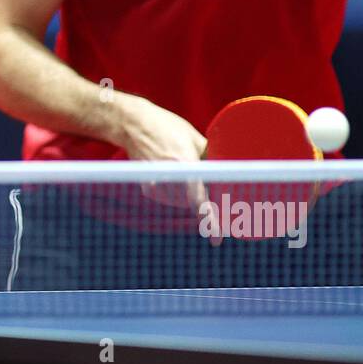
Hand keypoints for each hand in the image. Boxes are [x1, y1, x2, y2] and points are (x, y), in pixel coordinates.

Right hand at [114, 96, 221, 243]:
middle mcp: (170, 178)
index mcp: (186, 165)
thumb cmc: (167, 127)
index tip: (216, 239)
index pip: (199, 201)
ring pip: (182, 202)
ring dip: (189, 195)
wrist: (133, 124)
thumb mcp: (195, 139)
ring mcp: (156, 185)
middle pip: (194, 202)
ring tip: (181, 170)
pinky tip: (171, 172)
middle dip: (205, 202)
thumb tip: (228, 173)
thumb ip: (210, 158)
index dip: (209, 221)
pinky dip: (175, 191)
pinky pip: (169, 197)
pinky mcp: (148, 188)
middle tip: (212, 199)